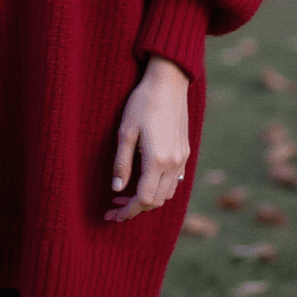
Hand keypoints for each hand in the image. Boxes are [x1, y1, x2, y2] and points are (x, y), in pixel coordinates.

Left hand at [105, 55, 189, 222]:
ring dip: (148, 199)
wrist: (169, 82)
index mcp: (157, 160)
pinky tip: (144, 181)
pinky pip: (174, 181)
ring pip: (167, 193)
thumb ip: (121, 163)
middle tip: (114, 206)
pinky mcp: (185, 152)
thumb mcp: (125, 132)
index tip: (111, 214)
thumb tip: (117, 189)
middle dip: (135, 208)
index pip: (143, 199)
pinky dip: (159, 188)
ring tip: (127, 195)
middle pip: (156, 201)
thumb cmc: (142, 103)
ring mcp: (182, 158)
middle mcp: (173, 163)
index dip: (127, 211)